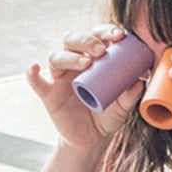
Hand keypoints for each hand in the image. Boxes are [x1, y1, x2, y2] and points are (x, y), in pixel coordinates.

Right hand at [28, 24, 145, 149]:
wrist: (93, 139)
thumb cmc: (107, 116)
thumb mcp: (122, 108)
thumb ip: (130, 96)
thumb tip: (139, 81)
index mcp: (93, 58)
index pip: (96, 36)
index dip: (105, 31)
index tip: (120, 35)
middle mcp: (74, 63)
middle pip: (73, 40)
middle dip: (87, 40)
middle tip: (101, 50)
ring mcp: (59, 78)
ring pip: (56, 57)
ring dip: (69, 56)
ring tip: (85, 63)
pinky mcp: (49, 94)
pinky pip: (36, 82)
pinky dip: (32, 74)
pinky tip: (34, 69)